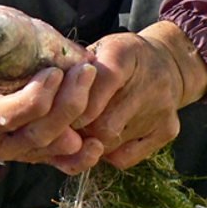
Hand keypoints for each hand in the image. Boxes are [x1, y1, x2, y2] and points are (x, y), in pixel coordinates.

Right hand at [0, 52, 99, 164]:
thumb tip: (18, 46)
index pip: (6, 115)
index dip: (33, 98)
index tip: (54, 72)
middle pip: (37, 133)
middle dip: (65, 105)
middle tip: (84, 73)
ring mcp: (19, 153)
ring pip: (52, 146)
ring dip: (76, 119)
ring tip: (92, 90)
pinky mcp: (37, 156)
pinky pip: (61, 163)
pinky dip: (81, 158)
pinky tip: (96, 145)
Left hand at [50, 20, 206, 172]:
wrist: (169, 63)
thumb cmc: (119, 58)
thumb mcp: (98, 49)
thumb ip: (72, 68)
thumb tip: (37, 93)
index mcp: (125, 56)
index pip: (96, 85)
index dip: (73, 101)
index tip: (57, 107)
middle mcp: (150, 83)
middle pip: (102, 122)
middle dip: (77, 128)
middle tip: (63, 125)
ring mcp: (161, 110)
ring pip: (111, 142)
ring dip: (88, 141)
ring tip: (80, 131)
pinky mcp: (167, 130)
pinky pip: (125, 158)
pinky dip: (107, 154)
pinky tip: (101, 139)